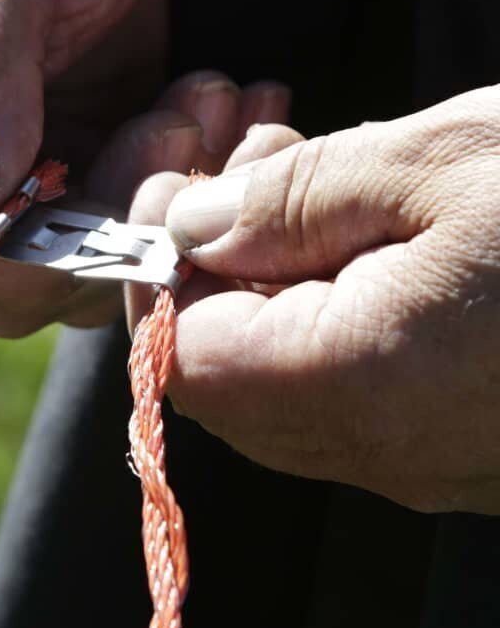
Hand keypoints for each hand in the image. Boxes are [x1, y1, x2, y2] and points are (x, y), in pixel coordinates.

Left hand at [126, 85, 499, 513]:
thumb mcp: (439, 164)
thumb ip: (293, 202)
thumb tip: (189, 229)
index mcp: (354, 384)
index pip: (179, 356)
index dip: (158, 272)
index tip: (174, 191)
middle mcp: (383, 450)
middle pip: (226, 377)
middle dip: (212, 271)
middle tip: (245, 175)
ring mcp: (430, 462)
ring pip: (286, 387)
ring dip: (271, 291)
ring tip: (314, 191)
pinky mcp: (469, 452)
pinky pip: (351, 396)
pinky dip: (328, 323)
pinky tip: (369, 246)